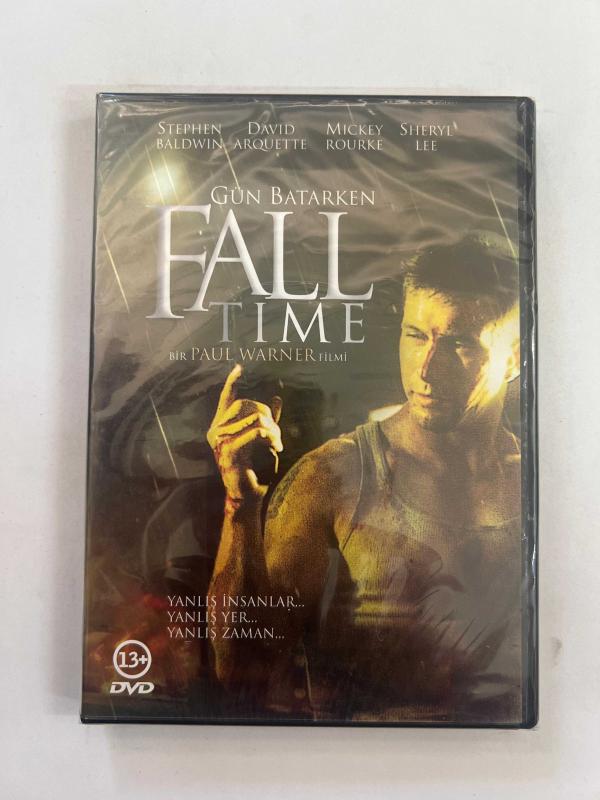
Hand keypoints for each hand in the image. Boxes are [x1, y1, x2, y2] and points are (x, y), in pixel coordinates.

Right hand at [207, 365, 282, 500]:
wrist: (250, 495)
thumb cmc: (257, 469)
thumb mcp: (265, 439)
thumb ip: (268, 419)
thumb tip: (277, 397)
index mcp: (221, 426)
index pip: (226, 398)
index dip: (232, 381)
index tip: (239, 367)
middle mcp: (216, 431)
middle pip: (247, 405)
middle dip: (268, 416)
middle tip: (277, 436)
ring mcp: (220, 441)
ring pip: (254, 418)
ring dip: (273, 430)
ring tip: (278, 444)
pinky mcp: (229, 451)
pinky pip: (255, 432)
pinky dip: (270, 438)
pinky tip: (276, 448)